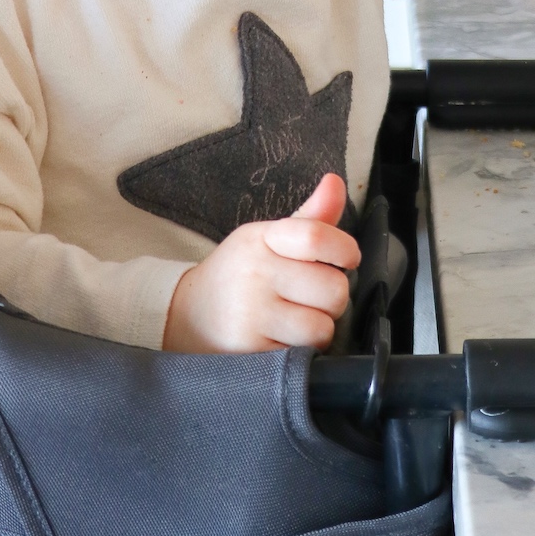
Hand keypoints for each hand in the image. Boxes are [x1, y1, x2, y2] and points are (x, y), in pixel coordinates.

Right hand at [162, 172, 358, 352]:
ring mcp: (252, 313)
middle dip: (332, 298)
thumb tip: (336, 182)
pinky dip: (301, 351)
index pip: (316, 236)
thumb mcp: (268, 240)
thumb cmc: (240, 274)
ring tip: (296, 321)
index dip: (344, 249)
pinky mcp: (250, 351)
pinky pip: (303, 353)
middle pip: (333, 288)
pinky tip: (281, 339)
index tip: (347, 258)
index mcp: (263, 239)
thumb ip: (310, 218)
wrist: (188, 315)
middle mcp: (256, 273)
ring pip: (322, 327)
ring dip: (318, 329)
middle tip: (312, 298)